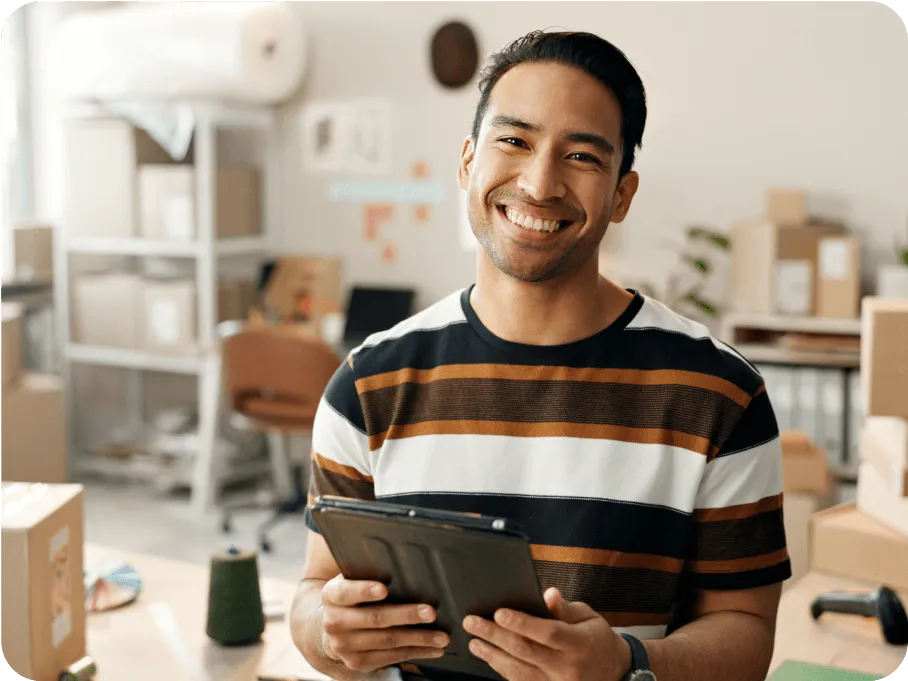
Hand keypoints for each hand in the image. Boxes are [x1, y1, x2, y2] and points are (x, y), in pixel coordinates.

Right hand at [318, 575, 450, 673]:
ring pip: (387, 641)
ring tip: (442, 636)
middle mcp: (334, 622)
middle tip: (431, 612)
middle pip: (374, 618)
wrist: (331, 626)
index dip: (364, 590)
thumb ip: (369, 572)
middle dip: (406, 615)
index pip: (346, 592)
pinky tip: (432, 649)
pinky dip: (415, 652)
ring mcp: (344, 646)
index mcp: (331, 595)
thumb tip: (405, 564)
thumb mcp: (352, 579)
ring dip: (419, 639)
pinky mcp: (356, 662)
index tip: (384, 589)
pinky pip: (391, 658)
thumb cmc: (352, 595)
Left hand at [463, 587, 631, 680]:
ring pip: (519, 671)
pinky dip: (504, 670)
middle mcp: (567, 667)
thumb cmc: (597, 638)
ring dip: (493, 655)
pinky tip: (490, 657)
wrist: (616, 672)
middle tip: (473, 622)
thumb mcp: (588, 617)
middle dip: (495, 635)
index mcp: (579, 643)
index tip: (499, 612)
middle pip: (526, 651)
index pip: (547, 633)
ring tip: (474, 642)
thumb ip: (565, 608)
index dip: (522, 623)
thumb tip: (548, 594)